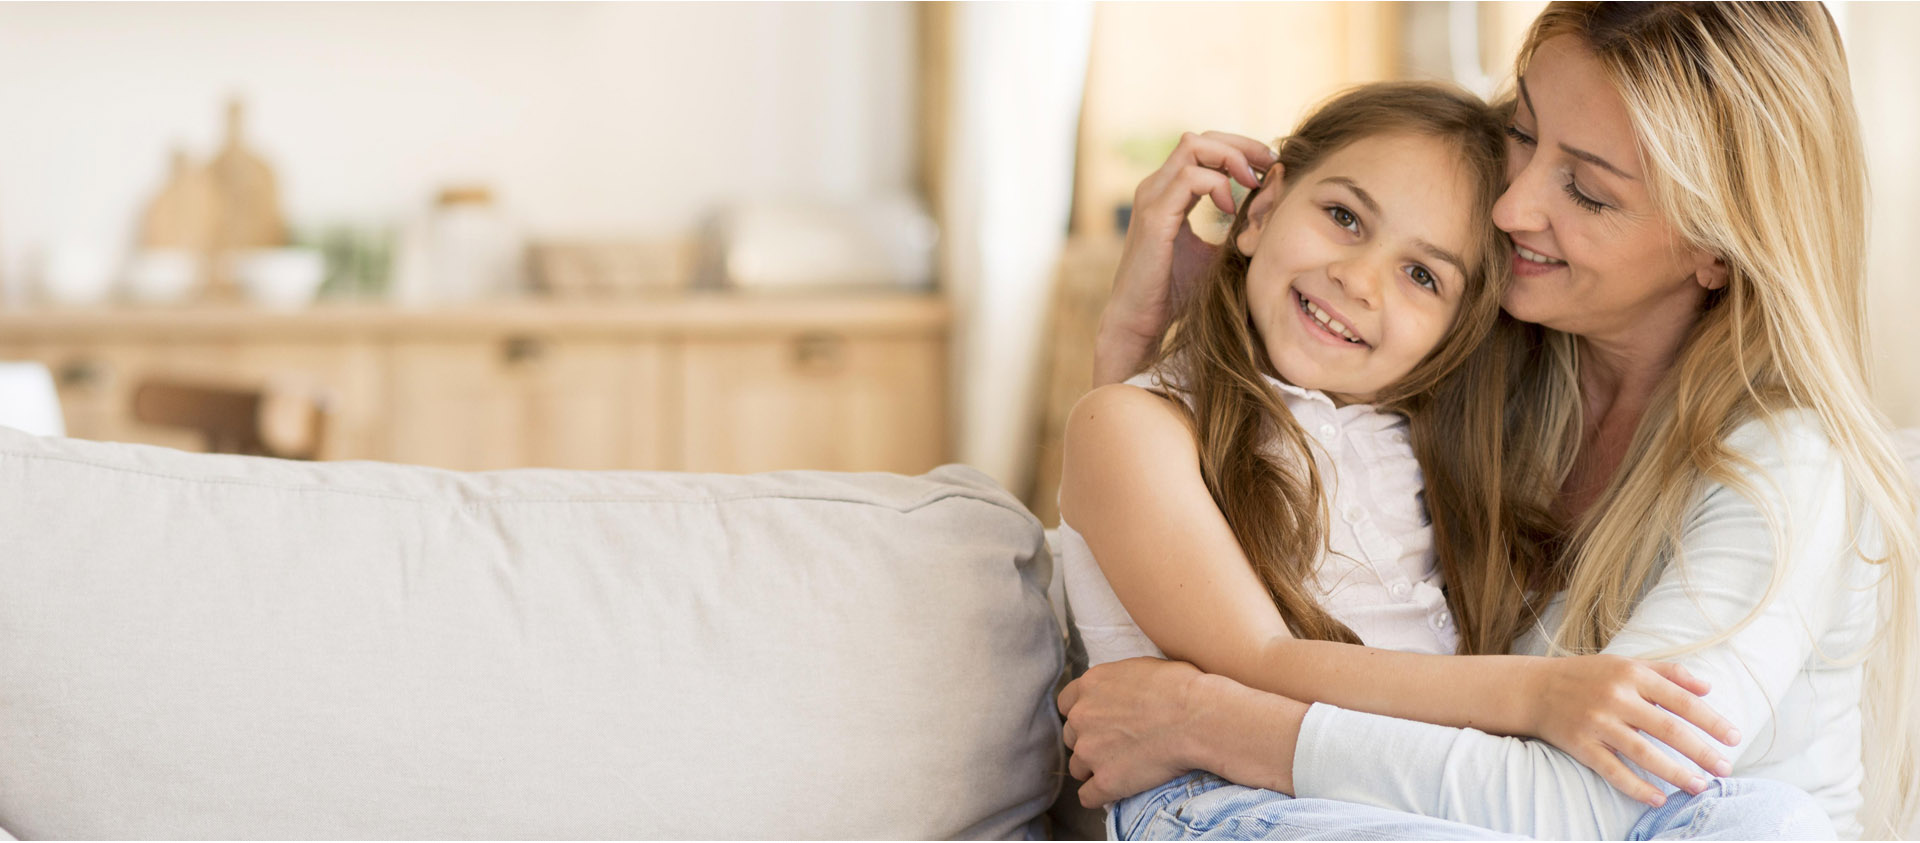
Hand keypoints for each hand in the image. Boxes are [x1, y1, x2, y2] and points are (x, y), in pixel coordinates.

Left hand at [1057, 657, 1208, 807]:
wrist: (1198, 719)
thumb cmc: (1181, 688)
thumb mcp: (1142, 667)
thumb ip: (1117, 682)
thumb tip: (1121, 691)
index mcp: (1090, 685)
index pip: (1067, 704)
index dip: (1084, 715)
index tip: (1099, 723)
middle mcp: (1082, 716)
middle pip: (1071, 736)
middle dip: (1089, 741)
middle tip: (1115, 746)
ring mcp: (1090, 750)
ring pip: (1077, 767)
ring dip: (1093, 769)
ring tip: (1119, 769)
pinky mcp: (1105, 781)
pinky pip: (1087, 796)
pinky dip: (1098, 795)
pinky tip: (1113, 792)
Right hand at [1093, 132, 1277, 386]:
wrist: (1140, 322)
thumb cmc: (1175, 293)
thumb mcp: (1215, 252)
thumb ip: (1237, 227)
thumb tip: (1273, 211)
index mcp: (1168, 192)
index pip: (1204, 148)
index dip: (1240, 149)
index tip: (1270, 167)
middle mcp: (1156, 187)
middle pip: (1201, 138)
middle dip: (1241, 146)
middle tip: (1270, 166)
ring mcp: (1152, 197)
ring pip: (1193, 145)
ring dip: (1232, 159)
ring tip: (1253, 185)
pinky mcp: (1153, 215)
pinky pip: (1189, 177)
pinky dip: (1218, 184)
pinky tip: (1231, 209)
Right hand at [1525, 655, 1741, 806]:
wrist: (1533, 689)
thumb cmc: (1586, 676)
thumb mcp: (1625, 663)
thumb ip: (1667, 673)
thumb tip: (1708, 688)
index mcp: (1630, 674)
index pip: (1680, 699)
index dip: (1710, 720)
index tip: (1734, 737)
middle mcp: (1615, 697)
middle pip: (1668, 728)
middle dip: (1701, 751)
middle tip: (1725, 768)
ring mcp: (1596, 723)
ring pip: (1644, 753)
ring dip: (1676, 772)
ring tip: (1700, 786)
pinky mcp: (1580, 745)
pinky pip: (1613, 770)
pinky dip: (1636, 787)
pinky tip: (1658, 798)